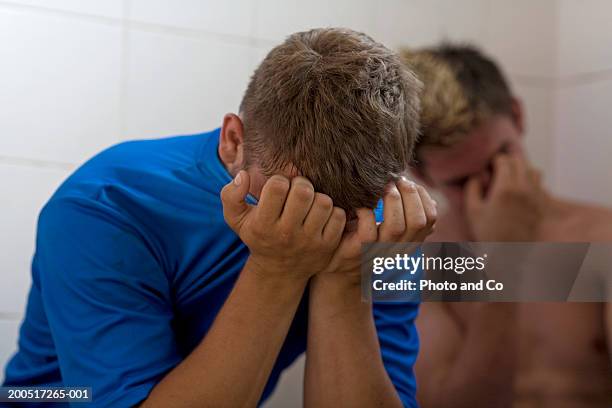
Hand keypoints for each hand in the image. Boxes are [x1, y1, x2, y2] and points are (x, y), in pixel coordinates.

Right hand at [221, 171, 346, 281]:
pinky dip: (332, 212)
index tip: (278, 188)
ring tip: (309, 204)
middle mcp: (287, 234)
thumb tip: (244, 175)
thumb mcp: (236, 219)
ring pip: (324, 202)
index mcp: (263, 224)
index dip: (279, 181)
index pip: (277, 187)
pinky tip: (320, 216)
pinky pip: (338, 216)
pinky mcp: (328, 246)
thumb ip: (230, 195)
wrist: (279, 271)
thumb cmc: (258, 235)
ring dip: (318, 197)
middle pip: (304, 192)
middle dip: (301, 185)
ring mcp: (309, 241)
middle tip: (297, 191)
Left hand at [320, 178, 436, 282]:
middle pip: (418, 221)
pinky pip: (367, 231)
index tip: (410, 182)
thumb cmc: (365, 238)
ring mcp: (379, 252)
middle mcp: (398, 249)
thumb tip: (431, 200)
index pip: (430, 219)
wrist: (338, 265)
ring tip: (382, 186)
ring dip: (391, 200)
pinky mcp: (359, 251)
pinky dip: (365, 212)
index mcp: (409, 241)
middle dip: (409, 195)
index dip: (423, 197)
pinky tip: (359, 203)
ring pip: (396, 227)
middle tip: (396, 180)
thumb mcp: (390, 229)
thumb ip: (408, 216)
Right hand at [465, 154, 543, 240]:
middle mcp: (524, 190)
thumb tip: (476, 176)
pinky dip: (532, 183)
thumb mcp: (472, 211)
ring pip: (534, 171)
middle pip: (520, 162)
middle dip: (509, 162)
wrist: (509, 255)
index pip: (504, 161)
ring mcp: (536, 198)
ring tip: (512, 178)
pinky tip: (522, 191)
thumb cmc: (487, 233)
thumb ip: (472, 188)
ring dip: (523, 170)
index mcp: (506, 188)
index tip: (489, 164)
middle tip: (499, 168)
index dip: (495, 160)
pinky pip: (541, 186)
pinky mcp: (542, 207)